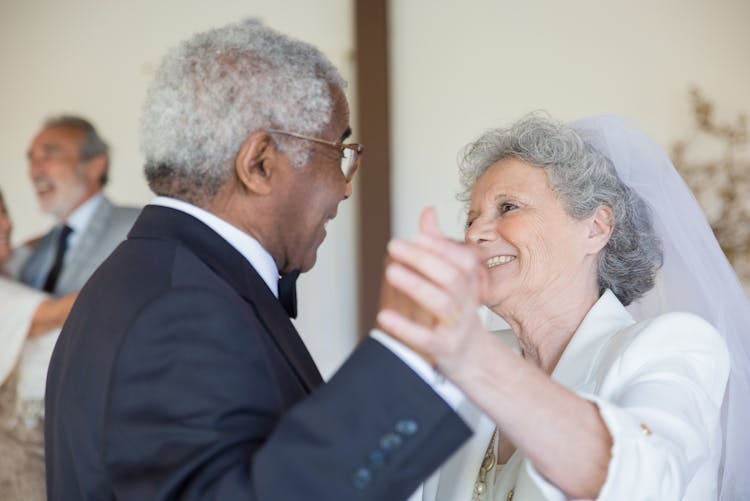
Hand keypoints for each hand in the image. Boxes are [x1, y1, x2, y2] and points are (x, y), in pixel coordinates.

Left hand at [377, 208, 490, 378]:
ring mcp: (457, 326)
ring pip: (442, 304)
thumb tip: (428, 212)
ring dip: (416, 285)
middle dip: (424, 260)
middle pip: (452, 278)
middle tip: (394, 246)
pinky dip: (405, 327)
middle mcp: (467, 303)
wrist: (471, 356)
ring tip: (390, 271)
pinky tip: (383, 316)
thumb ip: (438, 246)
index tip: (419, 234)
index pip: (464, 260)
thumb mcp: (452, 278)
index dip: (443, 247)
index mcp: (470, 283)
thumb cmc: (456, 311)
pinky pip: (427, 338)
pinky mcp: (444, 348)